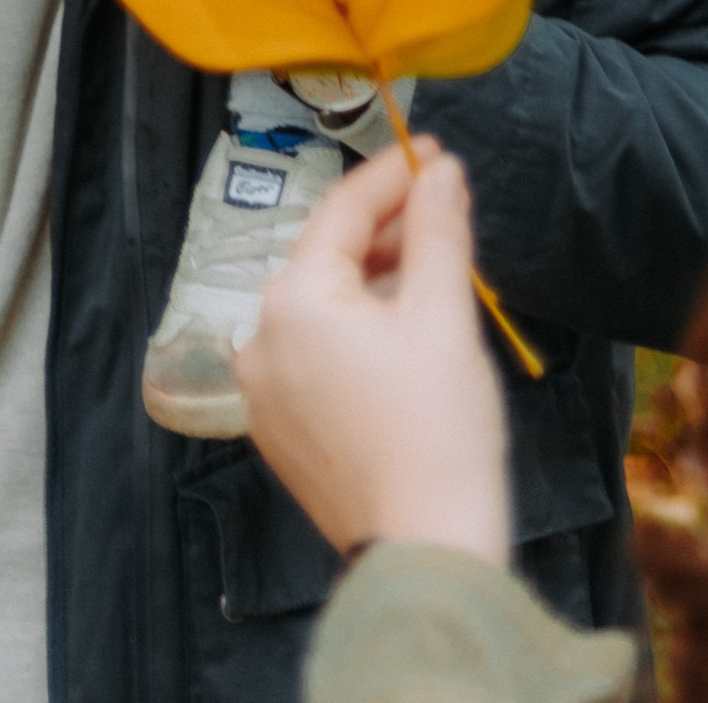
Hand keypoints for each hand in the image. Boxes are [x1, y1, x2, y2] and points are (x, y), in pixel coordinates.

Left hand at [236, 139, 510, 564]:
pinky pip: (317, 355)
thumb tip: (440, 172)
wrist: (426, 554)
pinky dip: (358, 333)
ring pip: (324, 308)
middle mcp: (260, 339)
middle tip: (447, 211)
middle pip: (329, 259)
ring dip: (377, 284)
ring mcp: (264, 392)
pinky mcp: (282, 431)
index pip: (344, 211)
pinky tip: (407, 336)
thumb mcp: (444, 316)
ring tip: (437, 275)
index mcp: (292, 301)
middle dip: (389, 232)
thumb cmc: (438, 432)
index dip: (395, 177)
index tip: (440, 154)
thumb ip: (437, 231)